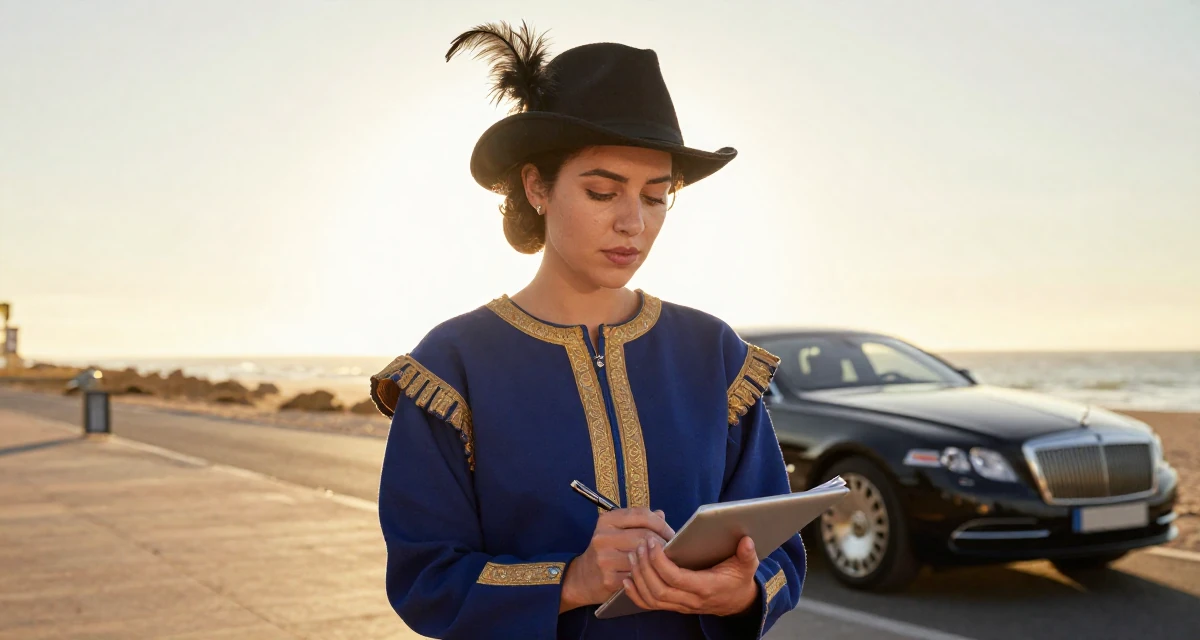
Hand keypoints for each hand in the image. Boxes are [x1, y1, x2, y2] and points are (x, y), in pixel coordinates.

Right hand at [559, 508, 674, 611]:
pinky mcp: (608, 579)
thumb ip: (638, 521)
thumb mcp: (616, 530)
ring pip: (643, 556)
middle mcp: (603, 537)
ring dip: (658, 560)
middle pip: (645, 536)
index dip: (661, 524)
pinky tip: (652, 575)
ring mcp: (605, 559)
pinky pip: (638, 575)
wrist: (582, 578)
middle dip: (664, 543)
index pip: (642, 514)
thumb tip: (661, 515)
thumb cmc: (607, 551)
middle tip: (673, 550)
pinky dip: (648, 575)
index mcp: (607, 520)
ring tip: (666, 561)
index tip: (671, 533)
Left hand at [624, 535, 758, 616]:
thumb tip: (747, 541)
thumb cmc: (739, 579)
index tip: (653, 543)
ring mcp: (681, 606)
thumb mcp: (747, 565)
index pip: (675, 578)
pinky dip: (635, 595)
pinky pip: (650, 605)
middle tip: (639, 546)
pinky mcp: (674, 606)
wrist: (738, 602)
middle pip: (658, 589)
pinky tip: (627, 580)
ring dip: (638, 577)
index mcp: (705, 587)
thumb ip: (747, 554)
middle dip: (644, 567)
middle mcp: (690, 600)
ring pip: (652, 598)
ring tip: (633, 555)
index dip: (659, 561)